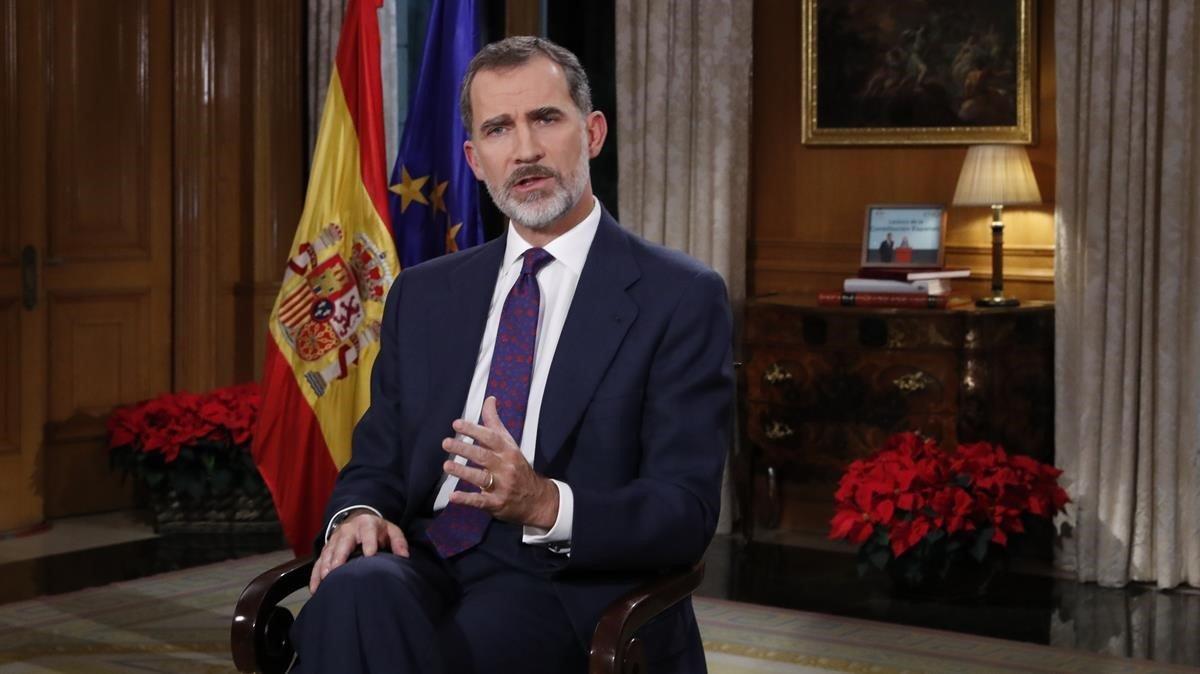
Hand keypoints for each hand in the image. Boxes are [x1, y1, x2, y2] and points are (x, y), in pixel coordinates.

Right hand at [309, 511, 407, 593]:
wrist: (358, 519)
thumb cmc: (377, 530)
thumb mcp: (391, 530)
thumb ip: (398, 542)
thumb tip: (404, 556)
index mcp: (366, 524)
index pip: (368, 532)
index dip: (369, 542)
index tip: (369, 554)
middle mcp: (348, 530)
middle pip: (343, 542)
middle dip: (340, 555)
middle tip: (337, 569)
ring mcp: (335, 539)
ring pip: (329, 552)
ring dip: (326, 565)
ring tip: (326, 578)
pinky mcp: (326, 548)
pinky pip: (319, 561)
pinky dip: (315, 575)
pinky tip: (316, 588)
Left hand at [442, 396, 559, 528]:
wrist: (537, 498)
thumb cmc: (518, 466)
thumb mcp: (509, 444)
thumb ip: (495, 423)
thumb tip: (489, 399)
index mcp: (508, 450)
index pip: (490, 437)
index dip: (473, 430)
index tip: (456, 424)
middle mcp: (506, 466)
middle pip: (483, 456)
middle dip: (464, 448)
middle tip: (446, 442)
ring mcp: (502, 486)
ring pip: (481, 477)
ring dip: (463, 471)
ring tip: (446, 465)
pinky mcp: (497, 503)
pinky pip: (480, 501)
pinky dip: (467, 499)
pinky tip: (453, 496)